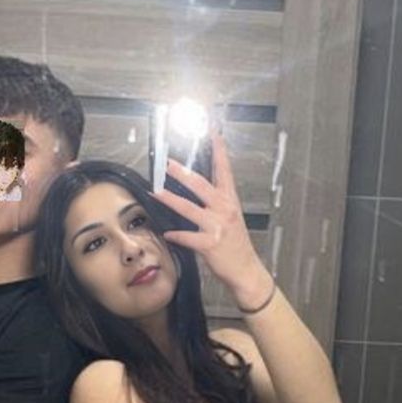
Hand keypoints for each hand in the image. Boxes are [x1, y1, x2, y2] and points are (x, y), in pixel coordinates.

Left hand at [154, 132, 270, 306]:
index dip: (219, 151)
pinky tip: (167, 234)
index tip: (213, 133)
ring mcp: (218, 226)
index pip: (224, 171)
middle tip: (168, 163)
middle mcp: (225, 210)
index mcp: (230, 200)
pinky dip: (176, 235)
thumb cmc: (236, 243)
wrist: (246, 269)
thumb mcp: (230, 217)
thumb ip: (216, 202)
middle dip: (183, 173)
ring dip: (170, 199)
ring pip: (189, 208)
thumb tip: (198, 186)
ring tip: (155, 192)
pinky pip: (187, 237)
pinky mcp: (210, 244)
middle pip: (201, 185)